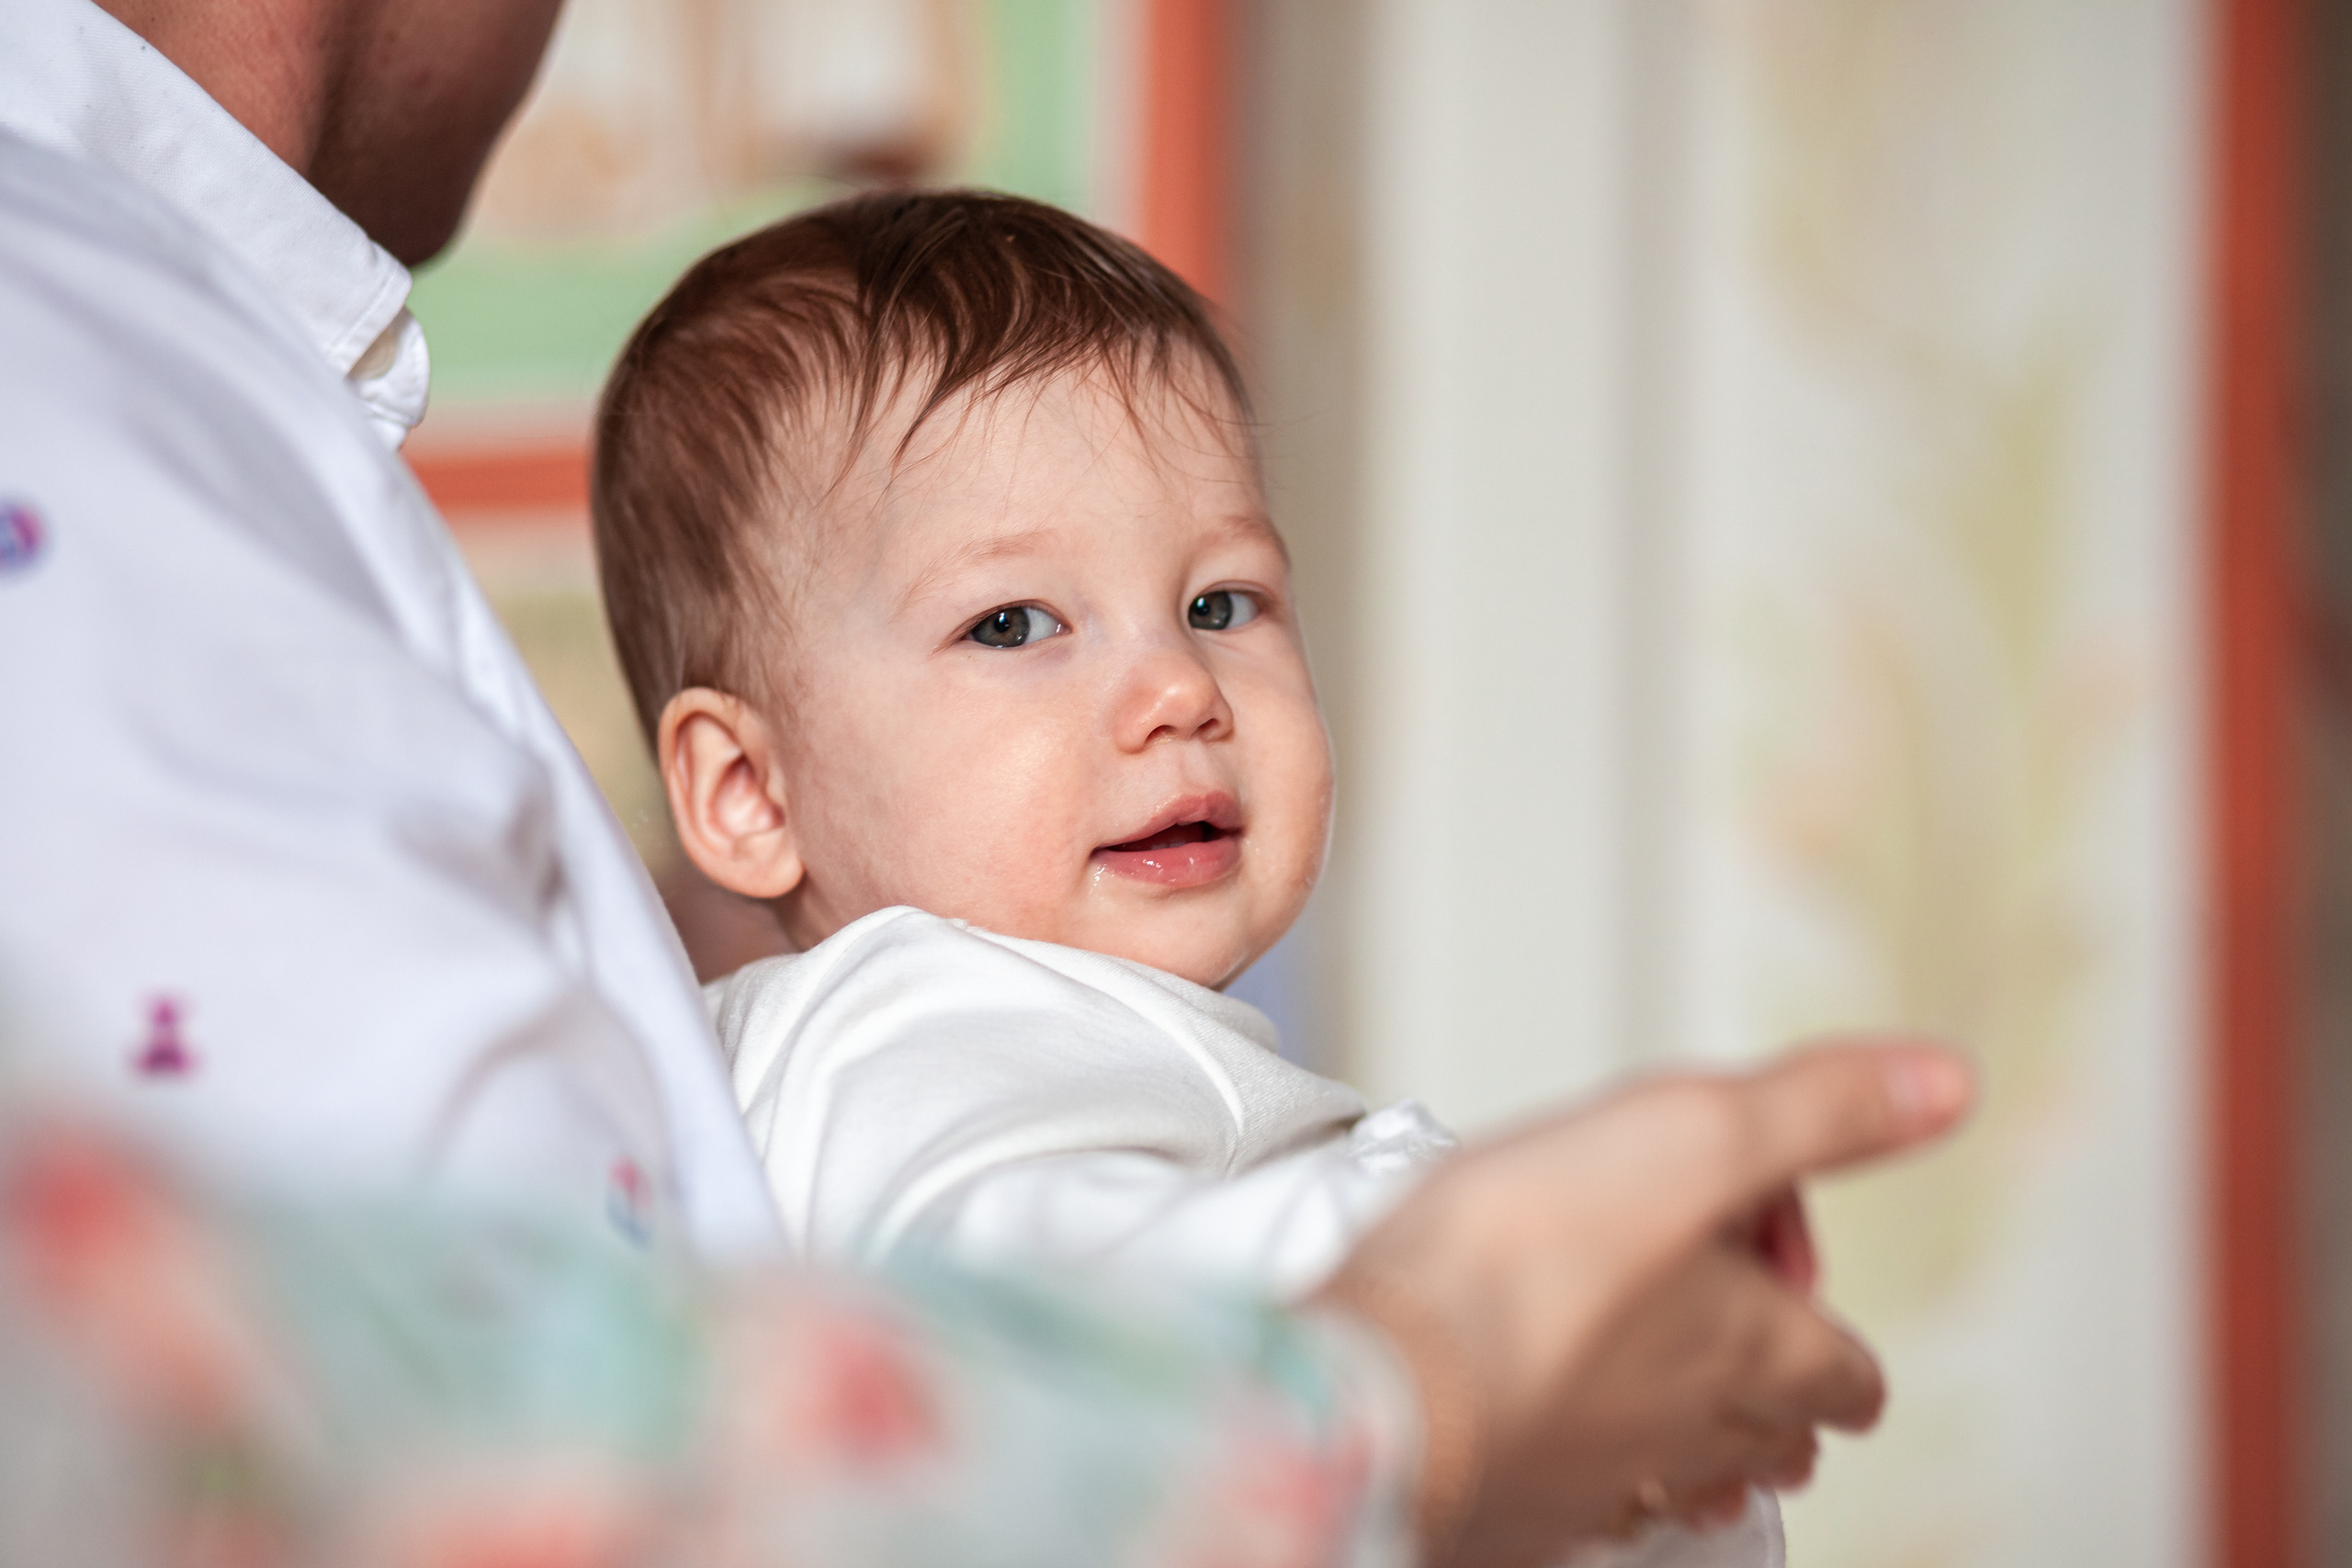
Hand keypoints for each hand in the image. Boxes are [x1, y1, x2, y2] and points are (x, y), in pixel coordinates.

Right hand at [1313, 1039, 1972, 1567]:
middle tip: (1723, 1317)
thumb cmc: (1523, 1264)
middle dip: (1768, 1380)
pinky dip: (1585, 1463)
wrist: (1380, 1378)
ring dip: (1689, 1433)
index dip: (1830, 1317)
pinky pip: (1579, 1498)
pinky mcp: (1513, 1509)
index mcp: (1758, 1354)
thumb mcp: (1695, 1132)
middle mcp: (1696, 1436)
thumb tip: (1944, 1084)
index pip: (1850, 1372)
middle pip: (1777, 1435)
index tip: (1767, 1247)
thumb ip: (1823, 1109)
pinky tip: (1552, 1430)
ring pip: (1683, 1475)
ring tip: (1660, 1392)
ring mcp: (1603, 1484)